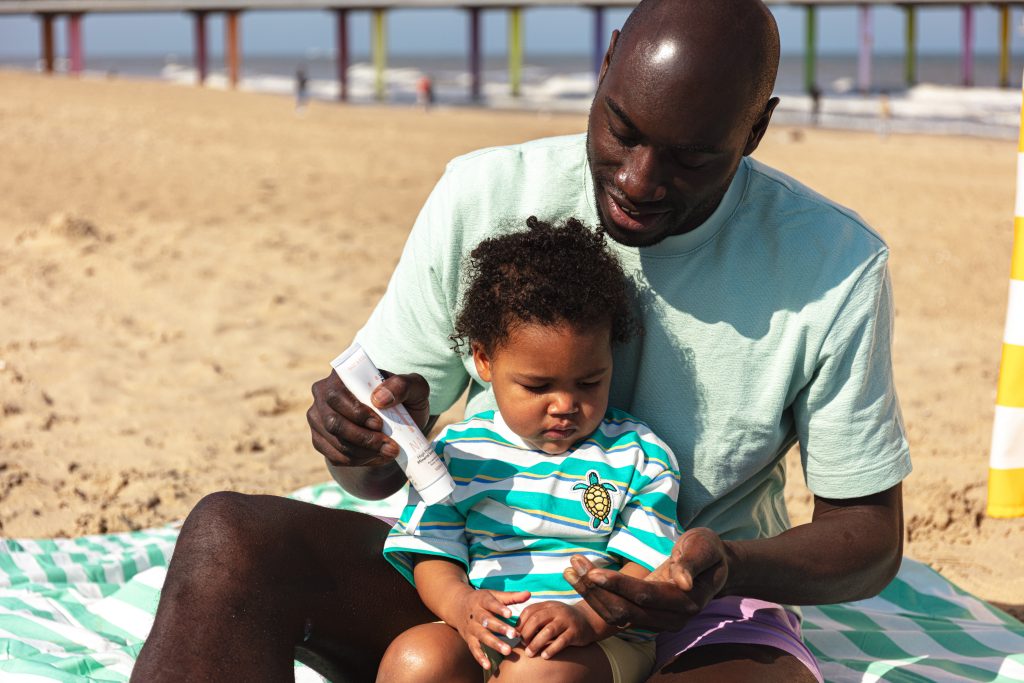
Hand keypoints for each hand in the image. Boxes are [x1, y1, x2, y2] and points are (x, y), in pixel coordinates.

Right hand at [306, 369, 430, 467]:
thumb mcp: (414, 387)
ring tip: (389, 452)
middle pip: (333, 423)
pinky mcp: (321, 440)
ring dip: (365, 452)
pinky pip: (336, 457)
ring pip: (336, 443)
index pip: (336, 395)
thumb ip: (403, 385)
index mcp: (342, 376)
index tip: (380, 424)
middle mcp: (323, 395)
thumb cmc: (404, 399)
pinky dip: (359, 461)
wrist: (399, 421)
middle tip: (390, 446)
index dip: (356, 413)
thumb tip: (379, 399)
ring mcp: (319, 419)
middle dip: (363, 438)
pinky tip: (376, 456)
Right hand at [451, 589, 529, 670]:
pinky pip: (474, 649)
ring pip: (482, 636)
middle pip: (487, 621)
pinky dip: (480, 657)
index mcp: (481, 600)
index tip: (510, 614)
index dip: (500, 609)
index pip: (490, 604)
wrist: (457, 606)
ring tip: (507, 651)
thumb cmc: (481, 600)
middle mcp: (475, 615)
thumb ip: (511, 596)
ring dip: (494, 643)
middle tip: (514, 634)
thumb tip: (529, 594)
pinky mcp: (469, 639)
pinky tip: (488, 665)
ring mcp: (471, 628)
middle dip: (500, 628)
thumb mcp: (493, 595)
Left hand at [517, 601, 599, 659]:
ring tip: (529, 653)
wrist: (588, 621)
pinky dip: (551, 649)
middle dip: (526, 633)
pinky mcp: (575, 632)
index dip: (520, 622)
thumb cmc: (563, 620)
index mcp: (548, 605)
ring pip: (548, 631)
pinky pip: (562, 641)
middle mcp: (557, 610)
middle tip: (522, 644)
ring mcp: (567, 621)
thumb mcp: (551, 614)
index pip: (530, 610)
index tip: (516, 634)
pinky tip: (544, 656)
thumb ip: (537, 618)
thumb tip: (517, 631)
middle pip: (536, 619)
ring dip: (536, 643)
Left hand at [563, 528, 729, 631]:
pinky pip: (616, 612)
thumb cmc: (707, 551)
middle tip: (573, 566)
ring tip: (570, 570)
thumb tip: (683, 582)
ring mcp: (656, 621)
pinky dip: (596, 596)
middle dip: (596, 590)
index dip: (618, 585)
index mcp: (685, 602)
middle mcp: (670, 619)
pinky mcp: (645, 617)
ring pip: (616, 616)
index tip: (593, 572)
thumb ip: (691, 563)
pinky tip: (578, 578)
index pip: (645, 596)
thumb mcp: (703, 548)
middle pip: (625, 611)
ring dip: (591, 595)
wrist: (713, 567)